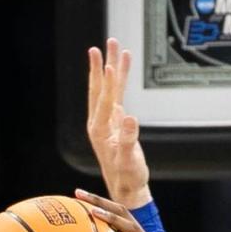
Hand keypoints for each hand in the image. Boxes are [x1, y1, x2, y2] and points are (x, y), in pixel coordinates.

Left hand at [87, 38, 150, 208]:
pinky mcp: (115, 121)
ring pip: (108, 88)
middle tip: (105, 44)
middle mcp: (99, 121)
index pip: (103, 100)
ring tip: (115, 46)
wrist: (126, 187)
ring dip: (112, 67)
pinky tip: (122, 67)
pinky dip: (119, 80)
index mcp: (99, 130)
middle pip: (101, 87)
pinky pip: (116, 94)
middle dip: (103, 65)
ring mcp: (106, 120)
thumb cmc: (127, 177)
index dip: (107, 82)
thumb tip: (131, 118)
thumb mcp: (128, 161)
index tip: (108, 63)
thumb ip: (128, 140)